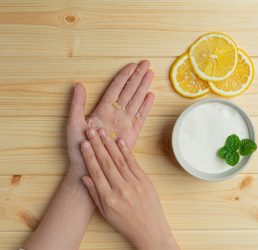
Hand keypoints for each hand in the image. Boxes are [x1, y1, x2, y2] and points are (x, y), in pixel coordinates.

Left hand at [67, 60, 154, 177]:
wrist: (89, 166)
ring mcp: (125, 123)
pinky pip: (141, 117)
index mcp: (102, 110)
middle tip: (146, 63)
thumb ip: (77, 104)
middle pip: (129, 91)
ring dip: (144, 87)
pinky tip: (151, 96)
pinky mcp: (132, 133)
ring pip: (136, 100)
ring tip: (150, 74)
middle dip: (138, 76)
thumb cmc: (79, 147)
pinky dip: (146, 107)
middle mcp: (115, 114)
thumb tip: (78, 85)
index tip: (132, 65)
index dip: (124, 76)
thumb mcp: (74, 124)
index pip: (116, 88)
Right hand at [80, 128, 178, 249]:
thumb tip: (85, 177)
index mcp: (109, 198)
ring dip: (110, 144)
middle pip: (107, 163)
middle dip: (97, 145)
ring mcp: (134, 184)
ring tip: (102, 132)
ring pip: (119, 160)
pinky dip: (126, 151)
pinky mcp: (145, 181)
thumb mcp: (105, 213)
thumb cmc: (125, 222)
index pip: (96, 172)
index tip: (83, 144)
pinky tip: (120, 141)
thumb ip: (94, 194)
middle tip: (90, 131)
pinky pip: (134, 163)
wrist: (149, 229)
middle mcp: (121, 189)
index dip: (89, 156)